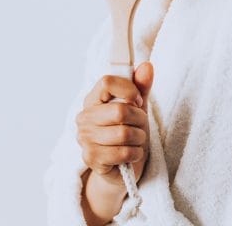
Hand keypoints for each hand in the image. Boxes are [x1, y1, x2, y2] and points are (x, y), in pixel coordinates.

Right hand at [76, 62, 153, 188]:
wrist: (122, 165)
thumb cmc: (128, 131)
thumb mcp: (138, 107)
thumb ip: (141, 86)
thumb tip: (147, 66)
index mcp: (92, 99)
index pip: (107, 81)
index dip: (129, 89)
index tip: (137, 101)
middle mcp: (84, 117)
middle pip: (120, 110)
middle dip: (139, 119)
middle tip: (141, 125)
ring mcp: (85, 139)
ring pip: (124, 134)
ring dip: (139, 138)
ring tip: (137, 140)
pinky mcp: (91, 159)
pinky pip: (122, 153)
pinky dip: (135, 154)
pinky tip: (132, 154)